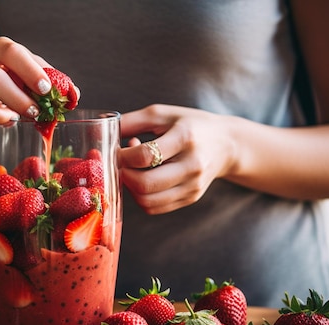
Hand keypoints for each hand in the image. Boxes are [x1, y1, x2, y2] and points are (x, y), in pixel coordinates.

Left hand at [117, 104, 236, 213]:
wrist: (226, 144)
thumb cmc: (189, 124)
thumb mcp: (162, 113)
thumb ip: (132, 121)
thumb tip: (102, 128)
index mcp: (185, 138)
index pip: (145, 156)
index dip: (122, 157)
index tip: (117, 150)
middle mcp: (192, 165)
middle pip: (145, 185)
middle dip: (124, 176)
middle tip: (121, 164)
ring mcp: (193, 185)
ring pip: (147, 201)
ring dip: (130, 189)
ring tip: (134, 171)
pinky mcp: (190, 198)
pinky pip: (154, 207)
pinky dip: (141, 197)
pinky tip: (144, 178)